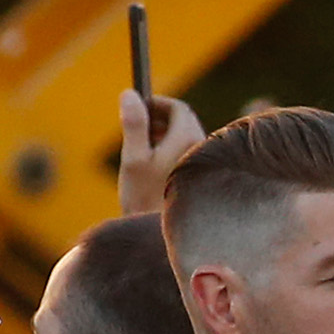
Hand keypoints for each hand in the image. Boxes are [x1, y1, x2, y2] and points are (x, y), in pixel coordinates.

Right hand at [117, 87, 203, 216]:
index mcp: (188, 140)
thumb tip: (129, 94)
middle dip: (160, 120)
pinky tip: (154, 173)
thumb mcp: (133, 159)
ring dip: (165, 138)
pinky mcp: (203, 181)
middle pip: (183, 123)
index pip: (178, 108)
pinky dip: (172, 154)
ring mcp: (205, 166)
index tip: (139, 107)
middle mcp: (202, 150)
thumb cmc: (145, 200)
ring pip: (185, 141)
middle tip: (137, 128)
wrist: (161, 239)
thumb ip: (133, 124)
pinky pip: (188, 157)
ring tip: (142, 152)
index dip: (157, 103)